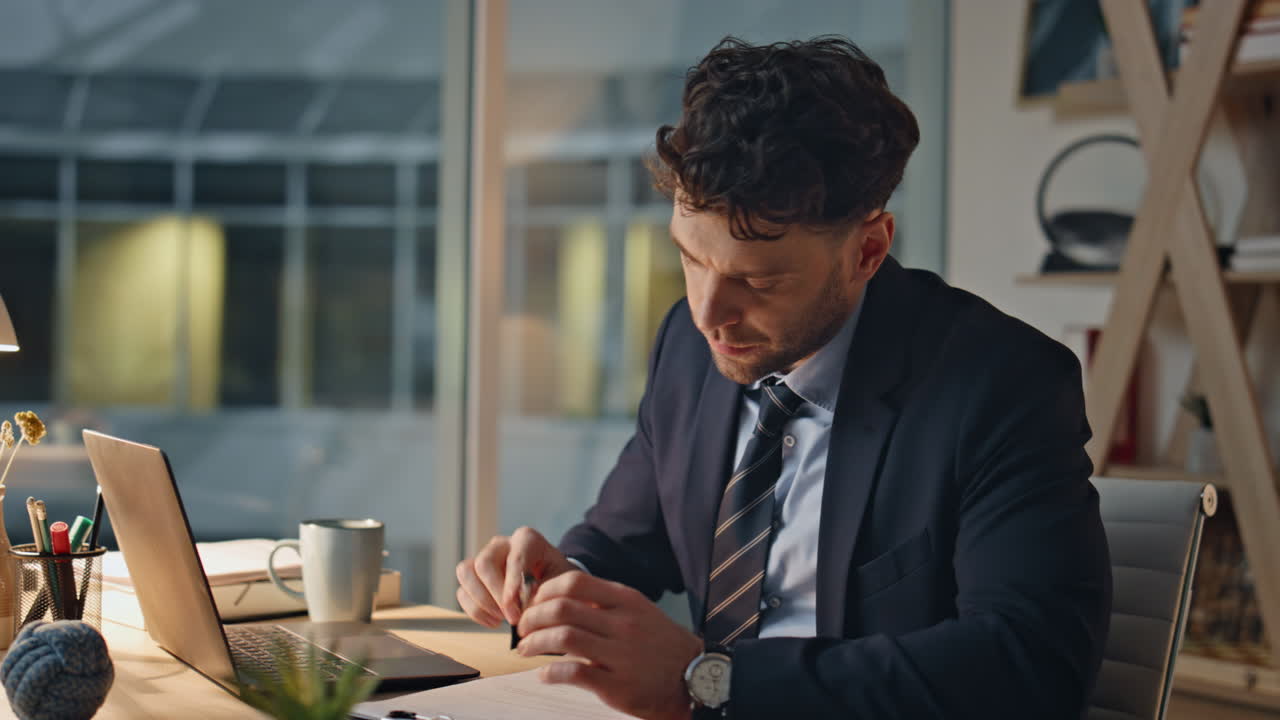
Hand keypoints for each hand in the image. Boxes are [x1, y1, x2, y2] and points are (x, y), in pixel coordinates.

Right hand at [455, 526, 576, 627]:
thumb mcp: (562, 583)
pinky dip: (475, 611)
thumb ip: (546, 592)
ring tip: (501, 620)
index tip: (517, 609)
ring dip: (481, 602)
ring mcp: (484, 558)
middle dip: (496, 595)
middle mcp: (501, 545)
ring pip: (466, 572)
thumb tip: (524, 607)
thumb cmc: (559, 582)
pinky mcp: (473, 577)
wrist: (553, 585)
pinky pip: (462, 592)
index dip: (513, 584)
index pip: (514, 557)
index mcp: (527, 540)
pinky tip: (494, 622)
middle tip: (512, 618)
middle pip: (484, 563)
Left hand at [516, 572, 701, 719]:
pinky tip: (544, 674)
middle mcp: (623, 624)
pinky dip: (550, 673)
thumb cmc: (660, 643)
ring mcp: (620, 655)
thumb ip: (606, 602)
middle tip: (523, 628)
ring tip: (525, 649)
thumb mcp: (639, 611)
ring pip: (563, 637)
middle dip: (532, 617)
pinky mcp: (617, 685)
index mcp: (626, 600)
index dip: (543, 591)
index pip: (573, 582)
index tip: (533, 603)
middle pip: (561, 608)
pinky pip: (573, 673)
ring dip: (534, 643)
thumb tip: (561, 596)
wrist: (693, 677)